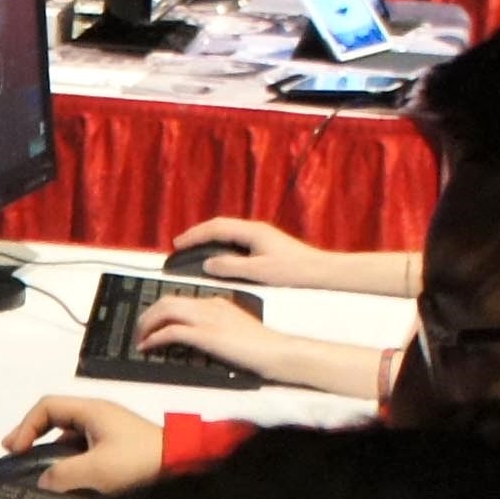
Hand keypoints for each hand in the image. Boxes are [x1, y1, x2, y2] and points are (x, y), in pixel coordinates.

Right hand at [0, 397, 168, 496]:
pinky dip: (68, 461)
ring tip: (39, 473)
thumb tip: (43, 481)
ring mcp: (109, 432)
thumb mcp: (96, 470)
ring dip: (51, 452)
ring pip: (69, 436)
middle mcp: (99, 416)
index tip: (16, 450)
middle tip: (16, 455)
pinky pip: (83, 450)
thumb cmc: (141, 463)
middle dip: (32, 436)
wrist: (184, 467)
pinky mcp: (117, 449)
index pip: (46, 407)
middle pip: (55, 418)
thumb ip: (61, 474)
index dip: (25, 426)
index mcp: (92, 410)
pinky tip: (66, 481)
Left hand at [131, 292, 295, 379]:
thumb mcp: (232, 329)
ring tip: (139, 340)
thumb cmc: (259, 346)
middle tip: (138, 332)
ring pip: (165, 311)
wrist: (275, 351)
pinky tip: (148, 348)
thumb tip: (191, 338)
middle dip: (146, 316)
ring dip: (146, 325)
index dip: (158, 311)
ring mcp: (207, 319)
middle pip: (166, 301)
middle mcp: (208, 306)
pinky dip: (154, 339)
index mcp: (215, 302)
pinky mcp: (206, 335)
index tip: (149, 324)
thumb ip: (212, 327)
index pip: (178, 299)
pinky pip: (172, 332)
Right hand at [167, 215, 333, 286]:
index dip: (194, 235)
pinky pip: (236, 241)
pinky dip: (221, 246)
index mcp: (252, 232)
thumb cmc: (294, 271)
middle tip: (181, 245)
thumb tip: (209, 263)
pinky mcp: (266, 246)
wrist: (321, 272)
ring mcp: (262, 237)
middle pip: (220, 226)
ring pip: (228, 233)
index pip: (216, 228)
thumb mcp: (258, 272)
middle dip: (198, 234)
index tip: (178, 244)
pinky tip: (218, 258)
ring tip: (194, 250)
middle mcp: (256, 230)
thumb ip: (231, 266)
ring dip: (209, 240)